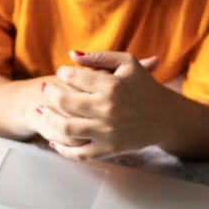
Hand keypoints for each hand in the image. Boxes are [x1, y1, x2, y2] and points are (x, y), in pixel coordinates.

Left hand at [34, 50, 166, 159]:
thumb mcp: (127, 63)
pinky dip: (63, 149)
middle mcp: (107, 109)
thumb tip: (71, 55)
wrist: (167, 117)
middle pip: (65, 100)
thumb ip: (99, 56)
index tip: (61, 72)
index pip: (74, 77)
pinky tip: (54, 141)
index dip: (63, 73)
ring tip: (41, 110)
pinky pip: (79, 153)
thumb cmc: (144, 86)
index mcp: (111, 85)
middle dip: (50, 92)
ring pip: (66, 127)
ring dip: (49, 118)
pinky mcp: (109, 149)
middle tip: (46, 89)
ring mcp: (107, 131)